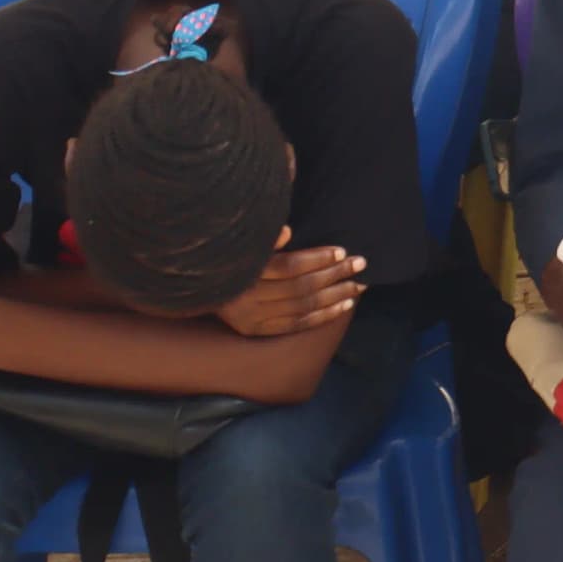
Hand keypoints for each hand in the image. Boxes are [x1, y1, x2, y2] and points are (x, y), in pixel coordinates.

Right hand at [216, 244, 361, 338]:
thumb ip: (266, 239)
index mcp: (245, 271)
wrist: (201, 287)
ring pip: (302, 307)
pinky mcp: (256, 330)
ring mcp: (251, 316)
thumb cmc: (233, 259)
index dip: (318, 259)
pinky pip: (296, 325)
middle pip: (300, 287)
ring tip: (359, 285)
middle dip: (335, 275)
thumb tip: (287, 231)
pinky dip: (323, 316)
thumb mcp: (244, 245)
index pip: (289, 267)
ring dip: (335, 296)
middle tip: (361, 264)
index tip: (342, 251)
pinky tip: (344, 306)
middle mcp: (247, 296)